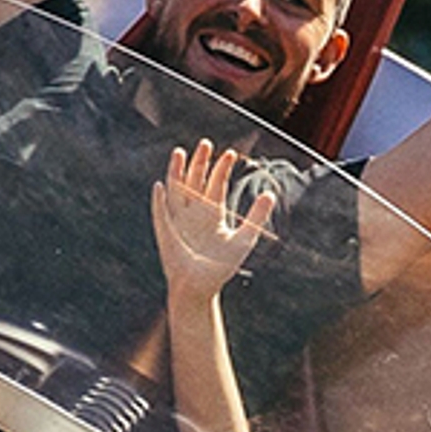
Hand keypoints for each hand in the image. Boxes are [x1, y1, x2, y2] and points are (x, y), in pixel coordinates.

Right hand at [155, 142, 279, 308]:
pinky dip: (160, 201)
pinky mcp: (166, 232)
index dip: (222, 168)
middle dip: (200, 162)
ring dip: (177, 172)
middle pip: (196, 180)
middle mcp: (195, 212)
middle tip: (206, 143)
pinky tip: (160, 186)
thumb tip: (270, 194)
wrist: (200, 288)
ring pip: (176, 189)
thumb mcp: (244, 239)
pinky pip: (161, 213)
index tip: (231, 153)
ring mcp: (179, 220)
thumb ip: (256, 216)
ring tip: (180, 152)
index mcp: (213, 212)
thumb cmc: (220, 267)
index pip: (217, 183)